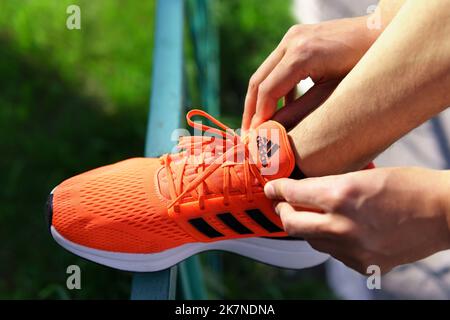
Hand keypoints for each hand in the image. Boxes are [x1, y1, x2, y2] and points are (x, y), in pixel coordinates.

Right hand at [242, 16, 379, 131]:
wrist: (384, 31)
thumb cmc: (365, 66)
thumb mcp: (333, 95)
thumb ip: (300, 113)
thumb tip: (273, 132)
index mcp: (302, 55)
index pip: (267, 90)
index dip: (259, 117)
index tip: (254, 139)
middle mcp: (292, 41)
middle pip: (258, 80)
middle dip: (251, 110)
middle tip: (247, 135)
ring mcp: (293, 36)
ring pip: (264, 73)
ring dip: (260, 99)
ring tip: (259, 125)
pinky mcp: (297, 38)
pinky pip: (277, 66)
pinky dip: (274, 88)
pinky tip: (279, 109)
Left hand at [264, 167, 449, 273]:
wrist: (445, 212)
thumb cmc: (408, 185)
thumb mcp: (362, 176)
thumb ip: (329, 187)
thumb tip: (304, 194)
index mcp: (340, 195)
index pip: (292, 193)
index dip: (277, 189)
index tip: (271, 189)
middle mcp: (341, 225)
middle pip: (291, 223)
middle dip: (282, 210)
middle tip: (282, 203)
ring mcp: (352, 249)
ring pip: (312, 240)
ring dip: (307, 227)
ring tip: (313, 215)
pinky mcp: (364, 264)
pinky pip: (334, 253)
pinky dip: (330, 241)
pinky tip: (339, 230)